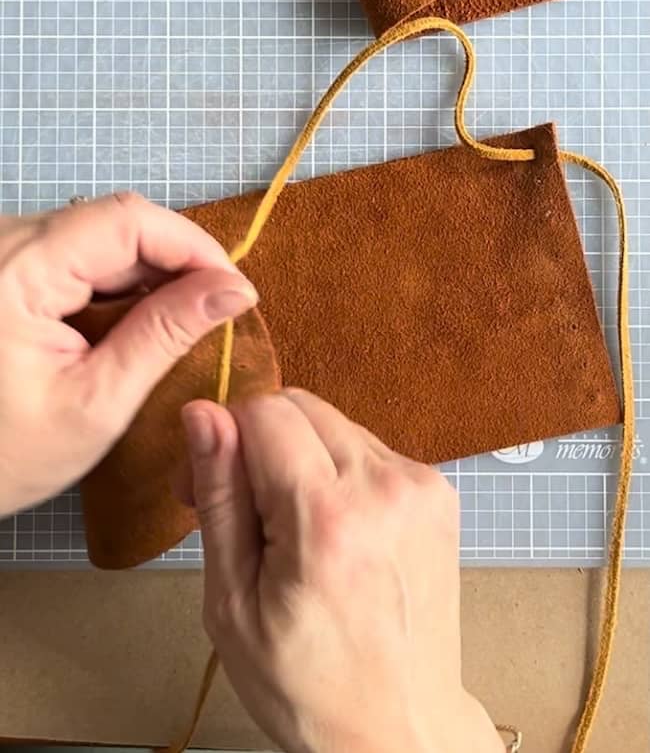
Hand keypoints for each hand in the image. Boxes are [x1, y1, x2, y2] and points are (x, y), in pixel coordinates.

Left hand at [0, 193, 256, 516]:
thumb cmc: (0, 456)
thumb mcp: (96, 403)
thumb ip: (166, 335)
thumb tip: (234, 290)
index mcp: (16, 271)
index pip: (128, 220)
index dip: (193, 246)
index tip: (235, 290)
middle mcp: (2, 241)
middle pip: (115, 220)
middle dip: (176, 261)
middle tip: (217, 311)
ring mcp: (0, 249)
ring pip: (99, 232)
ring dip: (149, 271)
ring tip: (181, 321)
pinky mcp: (3, 264)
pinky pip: (75, 251)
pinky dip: (116, 281)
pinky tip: (135, 320)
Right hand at [184, 389, 502, 752]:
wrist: (400, 727)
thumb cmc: (312, 685)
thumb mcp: (233, 602)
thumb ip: (220, 496)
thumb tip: (202, 415)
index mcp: (327, 518)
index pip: (264, 410)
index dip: (224, 437)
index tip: (209, 485)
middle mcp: (384, 488)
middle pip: (299, 405)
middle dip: (259, 442)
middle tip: (247, 509)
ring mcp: (420, 486)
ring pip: (333, 422)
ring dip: (302, 456)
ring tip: (293, 528)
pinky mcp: (438, 491)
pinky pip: (368, 447)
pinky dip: (339, 471)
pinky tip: (333, 528)